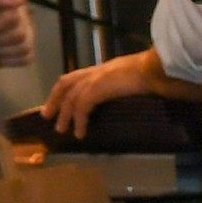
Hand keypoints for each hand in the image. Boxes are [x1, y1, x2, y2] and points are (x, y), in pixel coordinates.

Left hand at [44, 48, 164, 140]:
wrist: (154, 70)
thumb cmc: (149, 73)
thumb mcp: (129, 78)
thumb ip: (119, 84)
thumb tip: (119, 94)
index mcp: (99, 70)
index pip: (73, 77)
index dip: (62, 90)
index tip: (55, 102)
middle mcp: (93, 72)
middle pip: (65, 85)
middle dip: (54, 100)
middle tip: (47, 116)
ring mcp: (94, 79)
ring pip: (71, 98)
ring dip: (65, 115)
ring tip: (62, 130)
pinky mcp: (97, 89)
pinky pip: (82, 107)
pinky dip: (79, 120)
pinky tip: (80, 133)